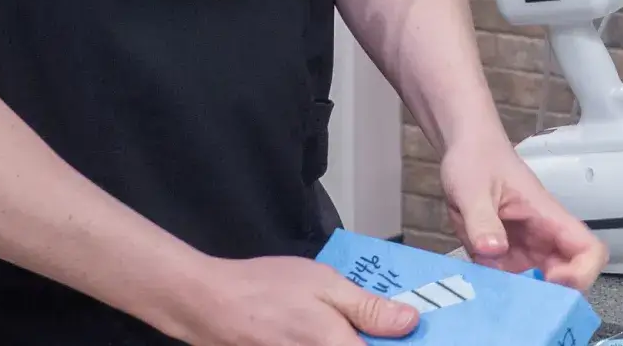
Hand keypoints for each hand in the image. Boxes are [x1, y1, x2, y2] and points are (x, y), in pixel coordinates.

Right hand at [173, 255, 418, 345]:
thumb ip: (368, 308)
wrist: (211, 305)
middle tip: (379, 326)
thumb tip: (410, 321)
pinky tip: (317, 329)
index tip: (412, 333)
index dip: (400, 342)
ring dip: (353, 342)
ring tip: (340, 324)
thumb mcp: (323, 283)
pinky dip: (333, 344)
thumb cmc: (265, 287)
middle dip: (372, 341)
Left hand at [441, 137, 607, 289]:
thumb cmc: (477, 160)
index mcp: (548, 216)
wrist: (465, 151)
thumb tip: (492, 250)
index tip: (552, 281)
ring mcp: (528, 251)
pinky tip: (480, 291)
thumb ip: (482, 219)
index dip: (582, 273)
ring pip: (541, 287)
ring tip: (493, 300)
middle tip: (516, 304)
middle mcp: (545, 238)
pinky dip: (502, 292)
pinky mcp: (509, 258)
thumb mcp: (472, 188)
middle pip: (571, 278)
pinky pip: (515, 283)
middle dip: (549, 298)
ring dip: (523, 299)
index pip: (590, 250)